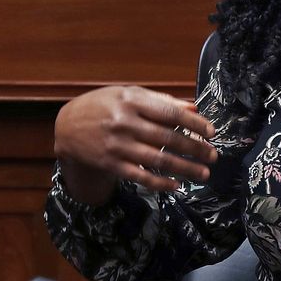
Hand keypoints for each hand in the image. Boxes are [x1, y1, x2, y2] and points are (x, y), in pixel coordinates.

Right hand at [54, 86, 217, 204]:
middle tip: (212, 156)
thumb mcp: (128, 94)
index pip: (170, 113)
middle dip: (195, 148)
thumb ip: (160, 101)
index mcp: (131, 101)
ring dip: (184, 168)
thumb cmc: (103, 106)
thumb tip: (193, 109)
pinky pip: (140, 176)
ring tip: (203, 173)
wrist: (68, 126)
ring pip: (158, 160)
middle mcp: (125, 122)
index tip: (211, 132)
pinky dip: (160, 183)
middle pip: (168, 138)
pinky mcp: (111, 164)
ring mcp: (117, 145)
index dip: (194, 124)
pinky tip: (177, 185)